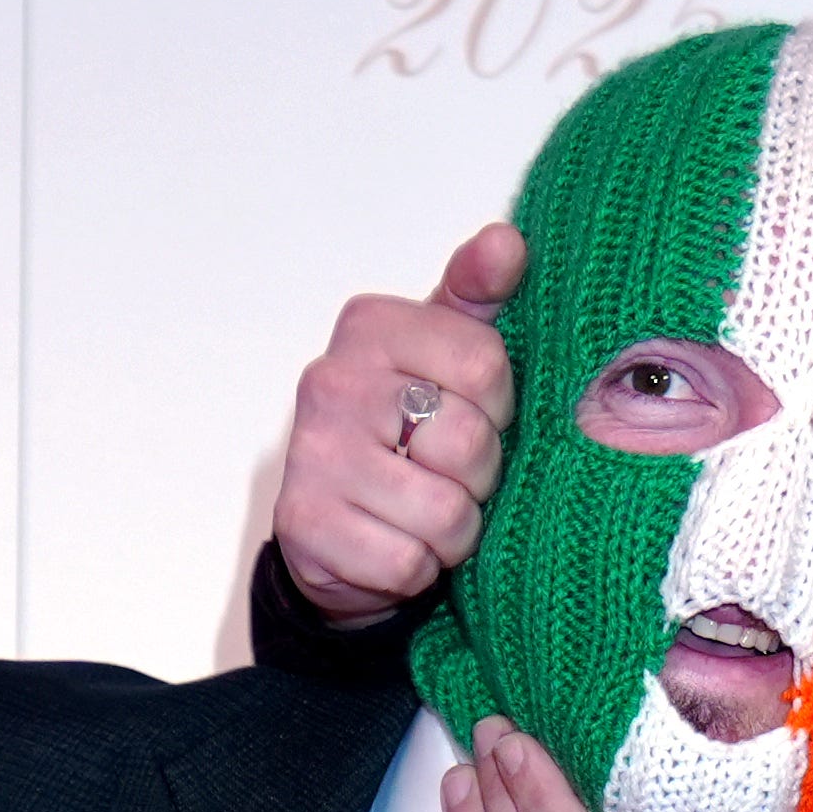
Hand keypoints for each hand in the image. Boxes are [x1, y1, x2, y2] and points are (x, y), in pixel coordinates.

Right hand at [275, 222, 524, 625]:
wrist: (336, 530)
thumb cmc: (406, 431)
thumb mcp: (446, 352)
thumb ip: (479, 296)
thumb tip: (506, 243)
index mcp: (370, 326)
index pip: (487, 365)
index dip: (498, 408)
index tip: (469, 413)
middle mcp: (331, 380)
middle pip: (470, 442)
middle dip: (477, 477)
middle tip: (445, 474)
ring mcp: (313, 454)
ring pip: (445, 513)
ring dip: (451, 531)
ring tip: (424, 515)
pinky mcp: (305, 526)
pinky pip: (407, 562)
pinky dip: (416, 568)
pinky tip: (392, 545)